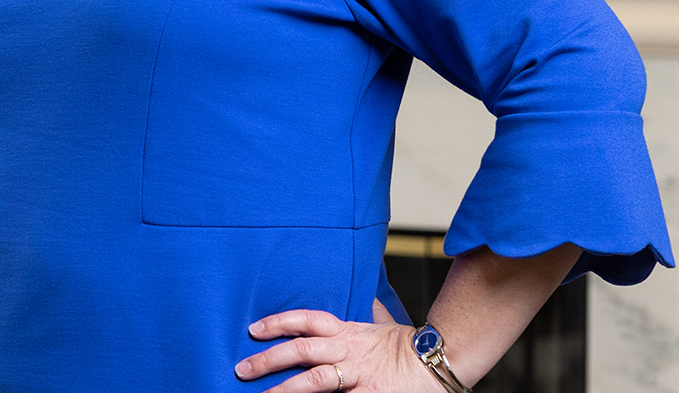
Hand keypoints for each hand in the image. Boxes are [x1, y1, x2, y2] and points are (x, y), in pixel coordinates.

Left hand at [234, 300, 436, 391]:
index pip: (307, 320)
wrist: (437, 363)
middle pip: (302, 350)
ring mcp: (356, 376)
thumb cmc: (409, 346)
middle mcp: (347, 351)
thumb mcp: (385, 324)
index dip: (279, 322)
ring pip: (313, 381)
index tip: (254, 328)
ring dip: (284, 390)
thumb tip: (366, 295)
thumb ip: (371, 312)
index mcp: (348, 331)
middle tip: (242, 367)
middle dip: (269, 359)